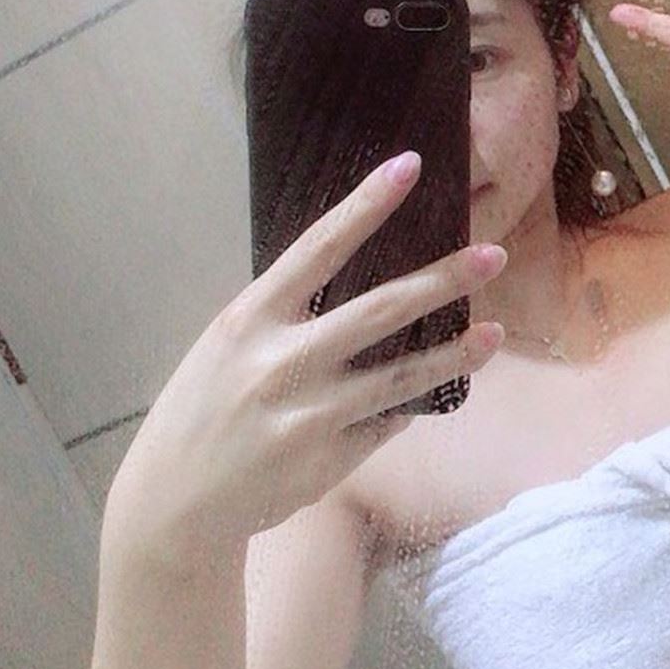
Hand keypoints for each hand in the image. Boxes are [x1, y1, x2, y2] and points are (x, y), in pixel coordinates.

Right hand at [106, 155, 506, 572]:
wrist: (174, 502)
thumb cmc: (203, 408)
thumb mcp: (228, 345)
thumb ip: (284, 317)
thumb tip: (361, 291)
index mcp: (249, 320)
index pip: (317, 247)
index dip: (365, 205)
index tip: (409, 166)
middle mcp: (280, 363)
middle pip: (379, 310)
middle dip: (442, 279)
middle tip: (493, 254)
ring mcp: (309, 415)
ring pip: (401, 377)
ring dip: (454, 354)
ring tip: (495, 333)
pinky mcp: (329, 460)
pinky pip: (386, 423)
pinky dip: (407, 405)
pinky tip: (428, 392)